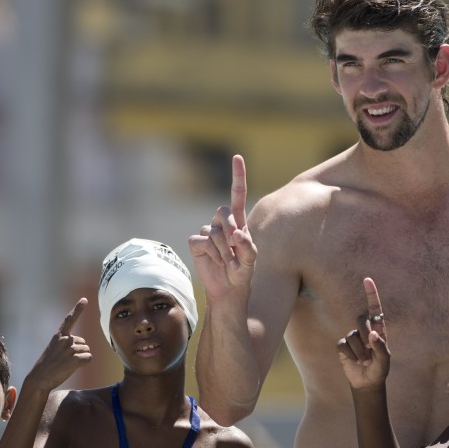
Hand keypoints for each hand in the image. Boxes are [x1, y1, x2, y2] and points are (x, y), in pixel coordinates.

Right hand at [24, 299, 91, 392]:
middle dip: (79, 352)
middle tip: (65, 361)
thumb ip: (66, 344)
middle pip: (84, 343)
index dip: (78, 309)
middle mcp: (65, 339)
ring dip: (81, 359)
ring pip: (87, 351)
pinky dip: (84, 364)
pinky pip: (89, 358)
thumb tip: (82, 346)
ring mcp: (70, 348)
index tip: (84, 299)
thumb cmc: (47, 366)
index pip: (69, 319)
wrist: (39, 379)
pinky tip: (73, 368)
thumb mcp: (54, 350)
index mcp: (59, 336)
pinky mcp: (75, 358)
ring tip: (67, 365)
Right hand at [188, 155, 257, 302]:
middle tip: (234, 249)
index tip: (237, 157)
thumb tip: (236, 233)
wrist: (228, 290)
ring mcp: (208, 232)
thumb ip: (247, 246)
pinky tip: (216, 262)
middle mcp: (222, 224)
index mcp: (239, 222)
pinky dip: (211, 253)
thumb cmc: (243, 273)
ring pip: (212, 230)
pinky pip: (200, 241)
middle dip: (229, 229)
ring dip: (222, 249)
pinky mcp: (197, 243)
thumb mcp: (251, 260)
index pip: (237, 194)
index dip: (237, 175)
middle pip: (222, 211)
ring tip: (228, 263)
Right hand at [337, 278, 390, 390]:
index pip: (375, 309)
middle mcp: (365, 330)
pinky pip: (343, 345)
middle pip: (361, 319)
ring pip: (352, 336)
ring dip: (360, 352)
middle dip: (365, 333)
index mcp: (378, 330)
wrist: (367, 382)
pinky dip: (350, 355)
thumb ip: (381, 347)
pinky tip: (355, 361)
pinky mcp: (343, 346)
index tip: (367, 280)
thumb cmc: (379, 370)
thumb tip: (373, 334)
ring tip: (365, 362)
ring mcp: (353, 337)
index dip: (371, 294)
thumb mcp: (384, 361)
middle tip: (370, 350)